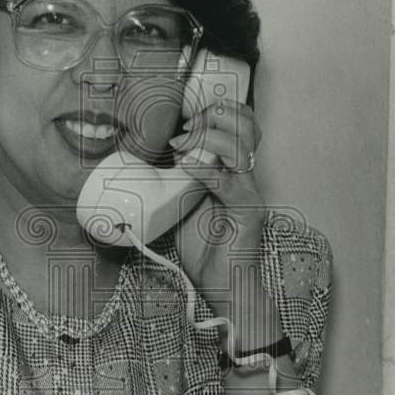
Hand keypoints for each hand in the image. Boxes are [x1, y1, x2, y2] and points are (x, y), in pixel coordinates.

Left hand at [169, 97, 266, 314]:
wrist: (224, 286)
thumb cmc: (204, 248)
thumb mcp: (181, 204)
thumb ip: (174, 180)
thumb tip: (145, 161)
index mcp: (231, 170)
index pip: (239, 123)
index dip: (216, 109)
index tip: (185, 114)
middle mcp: (244, 177)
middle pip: (247, 124)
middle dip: (215, 114)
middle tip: (186, 124)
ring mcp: (248, 193)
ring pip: (242, 146)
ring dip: (210, 136)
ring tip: (183, 142)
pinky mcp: (247, 213)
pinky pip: (229, 183)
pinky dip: (205, 169)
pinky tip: (186, 166)